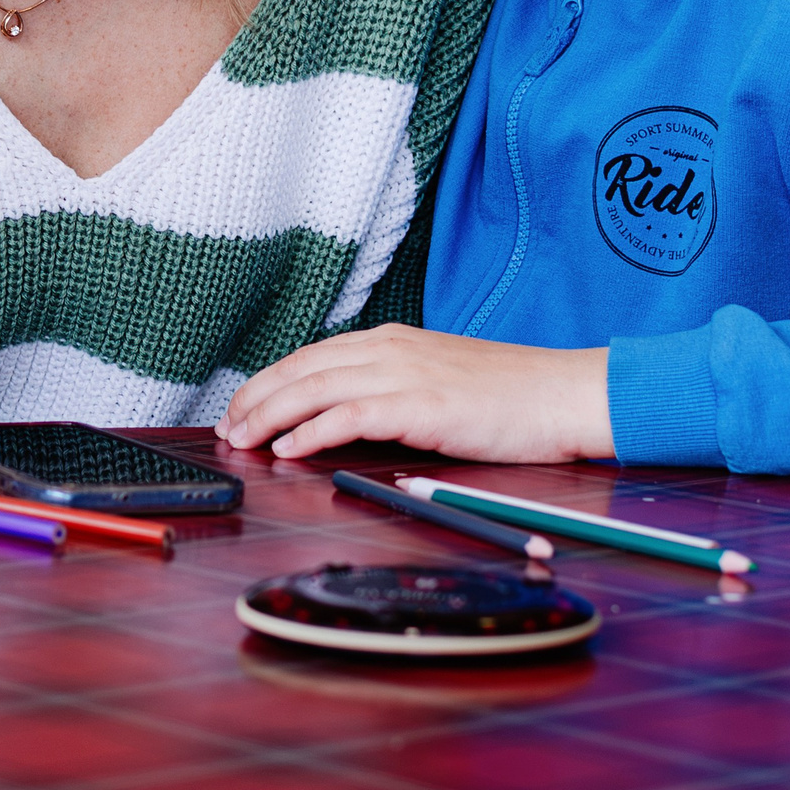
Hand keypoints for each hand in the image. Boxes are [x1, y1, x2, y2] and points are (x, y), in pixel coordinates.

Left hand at [215, 325, 614, 464]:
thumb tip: (344, 419)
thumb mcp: (438, 382)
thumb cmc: (508, 398)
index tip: (240, 408)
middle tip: (226, 428)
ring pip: (314, 389)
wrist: (563, 394)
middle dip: (255, 398)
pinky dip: (311, 431)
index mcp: (391, 340)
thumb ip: (392, 391)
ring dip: (269, 415)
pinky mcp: (420, 405)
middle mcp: (389, 348)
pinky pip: (350, 415)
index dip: (269, 382)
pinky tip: (288, 449)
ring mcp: (404, 374)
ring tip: (241, 440)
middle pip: (301, 369)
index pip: (311, 357)